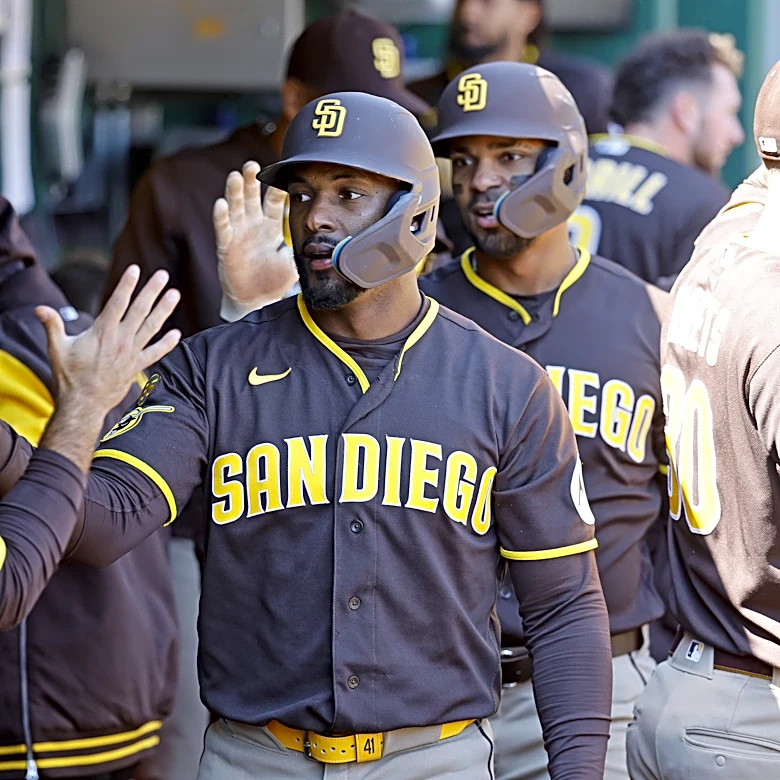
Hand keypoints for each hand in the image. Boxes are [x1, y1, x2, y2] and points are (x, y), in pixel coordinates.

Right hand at [36, 266, 180, 415]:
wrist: (84, 404)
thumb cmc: (69, 376)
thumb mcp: (57, 348)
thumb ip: (52, 325)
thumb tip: (40, 308)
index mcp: (102, 332)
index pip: (117, 302)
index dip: (126, 285)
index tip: (134, 269)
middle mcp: (121, 340)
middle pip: (139, 310)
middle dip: (151, 291)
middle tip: (163, 274)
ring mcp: (131, 353)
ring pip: (152, 327)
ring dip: (164, 310)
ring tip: (174, 294)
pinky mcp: (137, 366)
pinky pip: (156, 353)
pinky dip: (167, 344)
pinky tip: (177, 333)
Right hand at [213, 160, 297, 321]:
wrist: (258, 301)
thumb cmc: (274, 280)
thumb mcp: (294, 262)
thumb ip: (306, 250)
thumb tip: (329, 243)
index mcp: (271, 227)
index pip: (274, 202)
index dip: (276, 188)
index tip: (281, 172)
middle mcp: (253, 226)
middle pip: (251, 198)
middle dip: (251, 181)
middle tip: (253, 165)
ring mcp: (238, 234)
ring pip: (236, 208)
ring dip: (234, 192)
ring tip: (235, 175)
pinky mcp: (226, 247)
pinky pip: (223, 230)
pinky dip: (221, 217)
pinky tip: (221, 203)